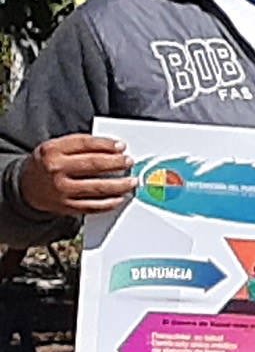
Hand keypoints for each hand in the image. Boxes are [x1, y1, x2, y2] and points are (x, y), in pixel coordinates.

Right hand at [18, 132, 134, 217]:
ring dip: (120, 185)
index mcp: (53, 151)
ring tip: (131, 181)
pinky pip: (93, 206)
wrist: (26, 187)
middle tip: (129, 162)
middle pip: (94, 165)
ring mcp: (61, 190)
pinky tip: (120, 198)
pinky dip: (110, 202)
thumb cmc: (47, 164)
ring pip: (97, 187)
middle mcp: (56, 169)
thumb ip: (80, 145)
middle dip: (117, 163)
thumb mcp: (56, 148)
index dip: (106, 145)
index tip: (121, 146)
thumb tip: (113, 148)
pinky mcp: (66, 206)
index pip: (85, 145)